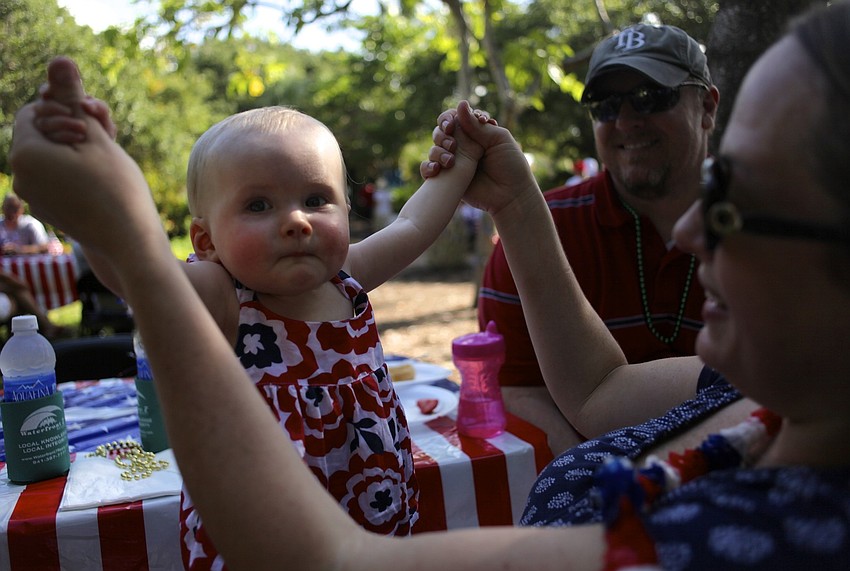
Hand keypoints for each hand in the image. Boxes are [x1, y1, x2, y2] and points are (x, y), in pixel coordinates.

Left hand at [10, 57, 162, 262]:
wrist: (130, 242)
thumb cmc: (117, 188)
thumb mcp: (96, 137)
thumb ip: (72, 99)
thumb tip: (59, 58)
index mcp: (26, 154)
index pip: (33, 112)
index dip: (64, 110)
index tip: (92, 122)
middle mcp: (20, 178)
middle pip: (39, 136)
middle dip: (68, 130)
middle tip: (103, 137)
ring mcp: (33, 198)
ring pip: (48, 159)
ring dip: (73, 151)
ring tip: (104, 161)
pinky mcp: (49, 212)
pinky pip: (54, 181)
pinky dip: (73, 174)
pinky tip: (101, 184)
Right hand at [422, 103, 540, 217]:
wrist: (510, 196)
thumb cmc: (511, 166)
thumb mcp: (498, 139)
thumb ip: (477, 125)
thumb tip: (460, 104)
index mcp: (475, 133)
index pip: (455, 118)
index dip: (450, 118)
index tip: (453, 124)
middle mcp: (463, 146)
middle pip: (441, 131)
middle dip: (442, 134)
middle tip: (452, 144)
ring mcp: (454, 162)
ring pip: (434, 149)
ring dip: (438, 151)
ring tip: (450, 161)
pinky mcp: (448, 179)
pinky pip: (429, 170)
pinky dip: (428, 167)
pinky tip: (438, 169)